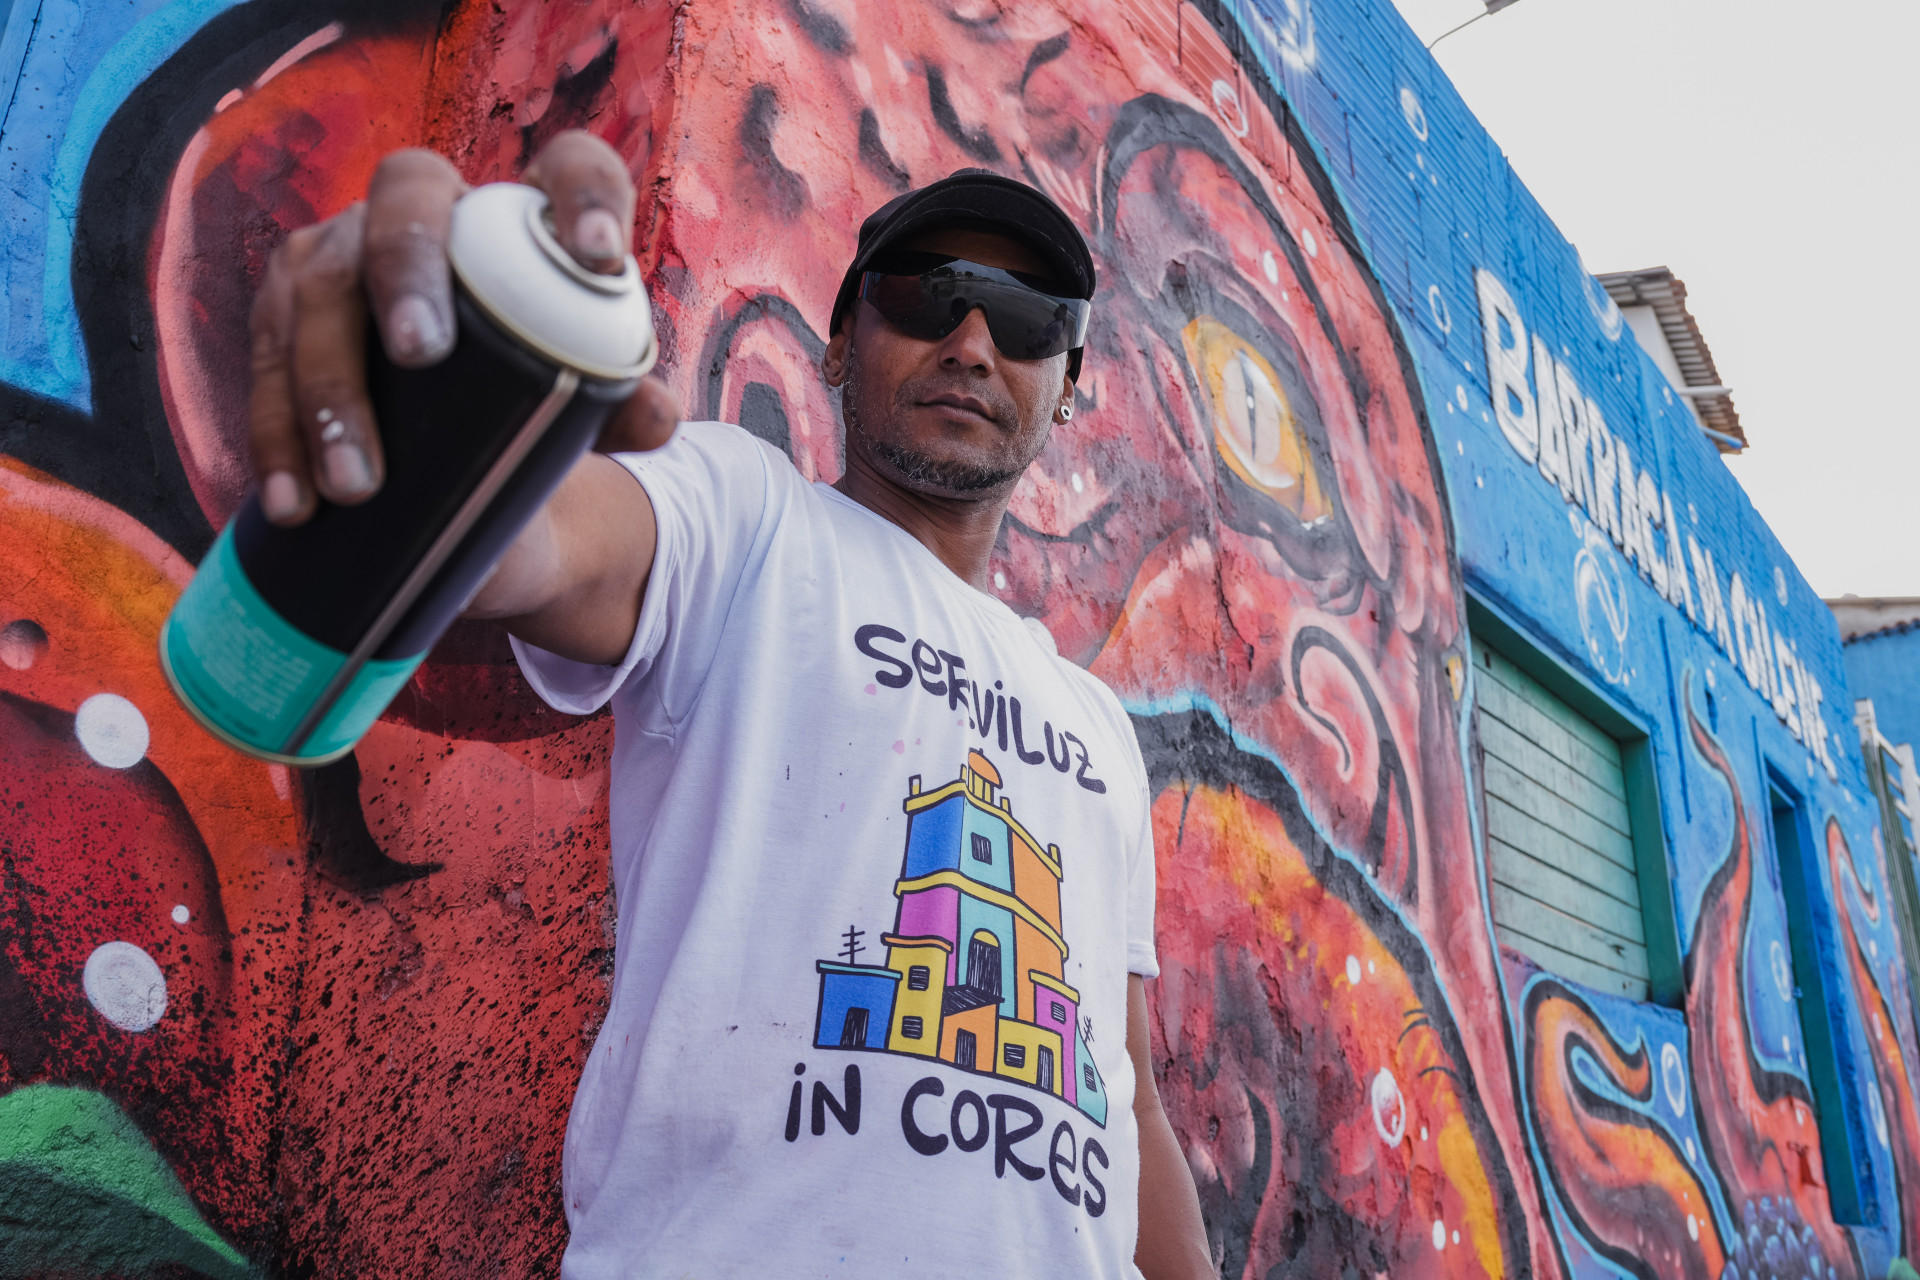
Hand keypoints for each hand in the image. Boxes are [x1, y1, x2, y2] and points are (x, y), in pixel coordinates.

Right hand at [246, 130, 672, 524]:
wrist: (446, 434)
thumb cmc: (526, 395)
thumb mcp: (574, 408)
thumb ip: (618, 407)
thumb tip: (657, 417)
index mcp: (519, 221)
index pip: (568, 168)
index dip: (585, 194)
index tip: (600, 254)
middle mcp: (425, 212)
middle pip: (405, 199)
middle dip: (406, 267)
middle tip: (421, 351)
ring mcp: (341, 252)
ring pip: (317, 287)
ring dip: (328, 387)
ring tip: (356, 481)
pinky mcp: (282, 310)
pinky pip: (266, 364)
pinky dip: (277, 438)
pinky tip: (291, 501)